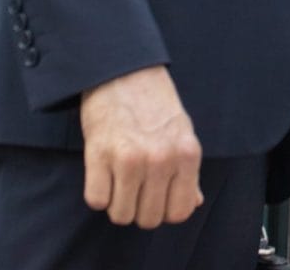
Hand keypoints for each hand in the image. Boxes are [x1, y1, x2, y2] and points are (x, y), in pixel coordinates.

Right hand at [79, 65, 203, 227]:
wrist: (123, 70)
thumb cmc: (155, 104)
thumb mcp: (182, 133)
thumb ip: (188, 172)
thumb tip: (193, 203)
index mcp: (187, 154)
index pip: (180, 212)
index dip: (165, 210)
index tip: (156, 198)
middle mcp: (161, 159)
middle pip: (148, 219)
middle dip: (139, 208)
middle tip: (134, 187)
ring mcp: (130, 158)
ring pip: (120, 215)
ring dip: (117, 203)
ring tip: (118, 179)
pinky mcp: (98, 154)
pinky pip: (96, 201)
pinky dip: (97, 192)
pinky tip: (103, 173)